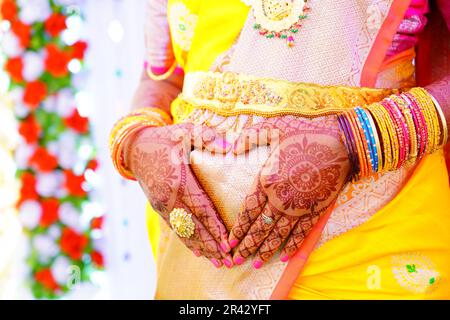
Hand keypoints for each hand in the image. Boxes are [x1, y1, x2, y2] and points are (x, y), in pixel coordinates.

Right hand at [126, 123, 232, 267]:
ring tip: (217, 262)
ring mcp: (161, 205)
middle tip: (229, 261)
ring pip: (184, 231)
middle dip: (211, 245)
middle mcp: (168, 197)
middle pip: (193, 226)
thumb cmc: (166, 138)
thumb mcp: (186, 131)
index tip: (228, 242)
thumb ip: (209, 138)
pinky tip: (199, 252)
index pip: (200, 208)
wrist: (135, 146)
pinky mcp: (158, 207)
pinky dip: (188, 241)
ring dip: (201, 248)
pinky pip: (175, 228)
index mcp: (178, 180)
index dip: (214, 227)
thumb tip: (232, 147)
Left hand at [229, 115, 349, 267]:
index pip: (248, 211)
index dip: (238, 229)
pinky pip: (302, 233)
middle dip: (247, 246)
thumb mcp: (273, 130)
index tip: (229, 243)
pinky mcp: (316, 210)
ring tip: (255, 263)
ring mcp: (299, 207)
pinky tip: (285, 256)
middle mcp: (280, 198)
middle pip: (260, 228)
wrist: (341, 143)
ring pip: (279, 235)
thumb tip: (232, 147)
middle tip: (236, 260)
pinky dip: (294, 246)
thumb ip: (249, 139)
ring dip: (266, 250)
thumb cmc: (305, 135)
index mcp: (267, 180)